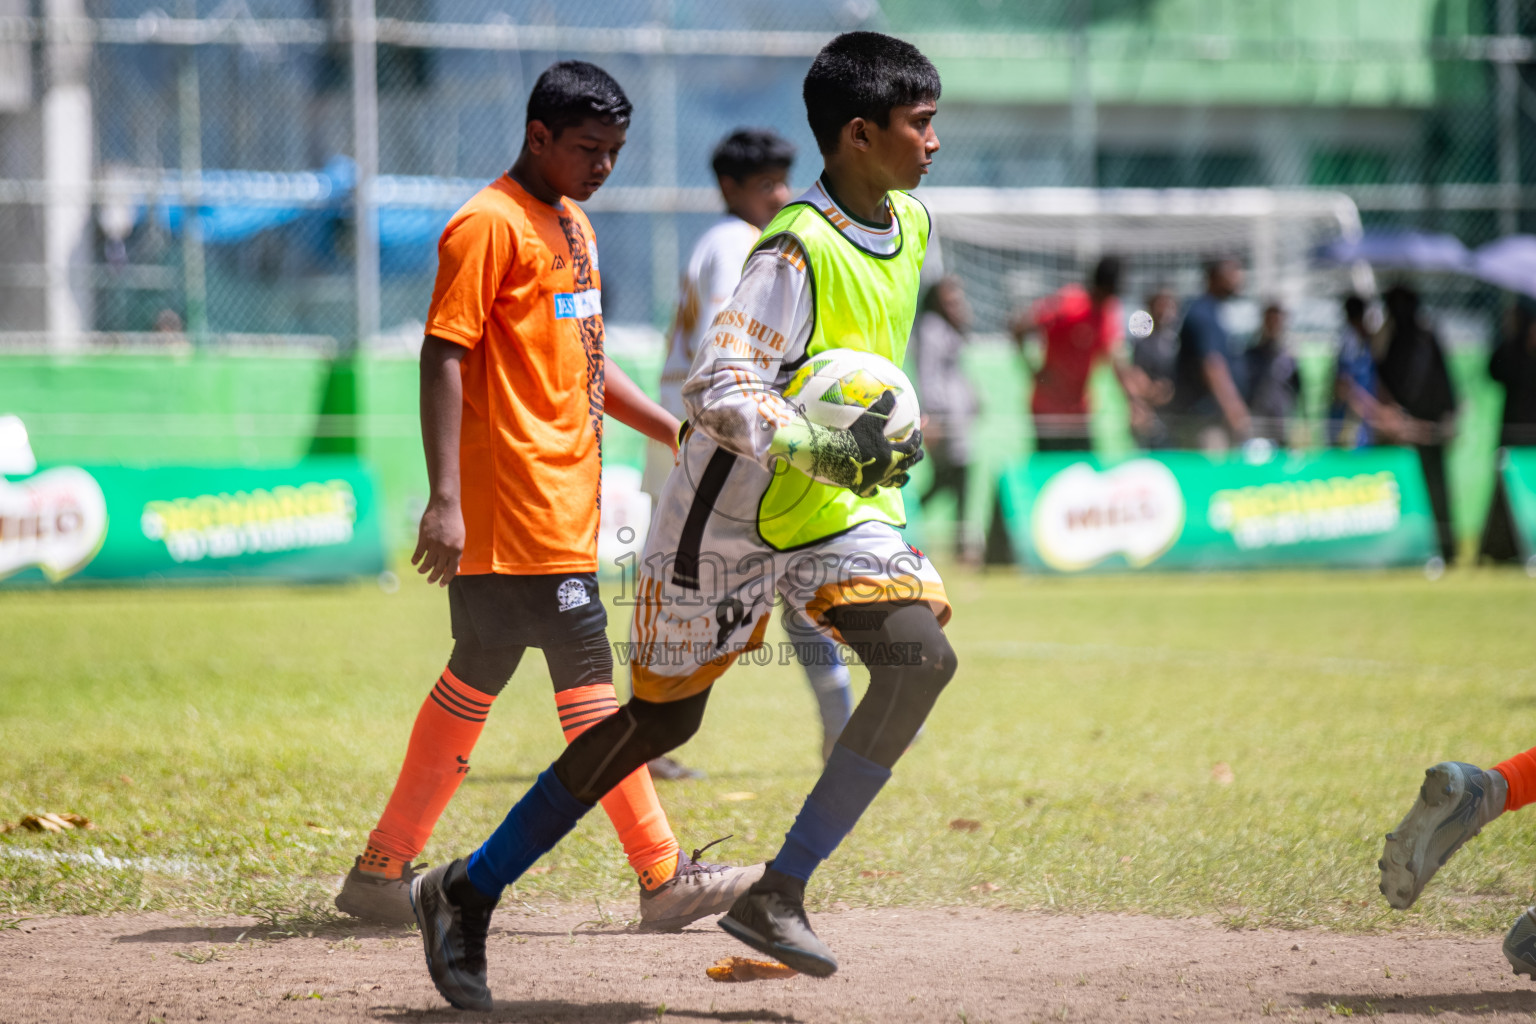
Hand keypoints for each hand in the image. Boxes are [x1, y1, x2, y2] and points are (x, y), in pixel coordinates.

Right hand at [412, 497, 463, 586]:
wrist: (445, 506)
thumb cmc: (454, 522)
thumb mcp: (460, 539)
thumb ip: (457, 554)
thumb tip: (456, 570)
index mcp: (457, 550)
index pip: (451, 570)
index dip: (445, 579)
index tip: (441, 584)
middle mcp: (446, 549)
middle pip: (438, 569)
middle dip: (433, 577)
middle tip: (430, 580)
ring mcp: (434, 544)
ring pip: (427, 563)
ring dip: (424, 570)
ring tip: (422, 572)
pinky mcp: (424, 538)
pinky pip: (418, 553)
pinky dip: (416, 560)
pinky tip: (415, 563)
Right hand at [769, 389, 922, 495]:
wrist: (830, 457)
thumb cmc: (850, 437)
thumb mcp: (868, 419)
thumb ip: (882, 407)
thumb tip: (892, 393)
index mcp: (892, 454)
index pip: (911, 447)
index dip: (916, 439)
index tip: (917, 433)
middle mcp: (887, 470)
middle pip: (908, 465)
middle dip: (915, 458)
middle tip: (919, 453)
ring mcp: (875, 481)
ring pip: (894, 482)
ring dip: (902, 478)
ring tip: (905, 477)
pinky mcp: (862, 488)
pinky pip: (872, 491)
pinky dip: (876, 489)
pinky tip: (876, 489)